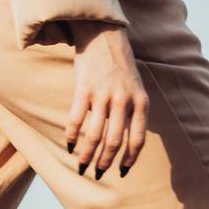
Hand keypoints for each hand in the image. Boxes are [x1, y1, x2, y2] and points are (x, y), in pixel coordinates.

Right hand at [65, 23, 148, 177]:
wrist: (105, 36)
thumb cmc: (120, 65)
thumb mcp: (135, 87)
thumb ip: (132, 110)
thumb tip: (122, 139)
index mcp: (140, 101)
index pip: (137, 137)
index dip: (129, 157)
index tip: (121, 171)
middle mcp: (124, 100)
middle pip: (114, 140)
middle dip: (105, 160)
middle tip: (97, 172)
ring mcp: (103, 95)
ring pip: (95, 134)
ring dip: (87, 153)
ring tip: (81, 164)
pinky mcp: (84, 89)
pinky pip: (76, 119)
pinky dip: (71, 135)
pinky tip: (68, 145)